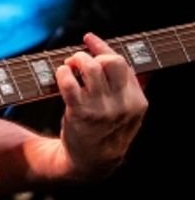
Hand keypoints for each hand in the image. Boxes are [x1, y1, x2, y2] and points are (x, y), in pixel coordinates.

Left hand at [56, 33, 147, 179]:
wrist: (91, 161)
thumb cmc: (107, 132)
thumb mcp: (129, 113)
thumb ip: (132, 89)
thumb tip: (134, 64)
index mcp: (137, 102)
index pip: (123, 64)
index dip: (103, 47)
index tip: (89, 38)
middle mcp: (122, 104)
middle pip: (110, 62)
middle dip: (90, 55)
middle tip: (77, 61)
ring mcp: (101, 108)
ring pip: (90, 68)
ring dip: (75, 61)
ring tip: (68, 66)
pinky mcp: (80, 113)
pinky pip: (69, 83)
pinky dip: (62, 73)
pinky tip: (61, 75)